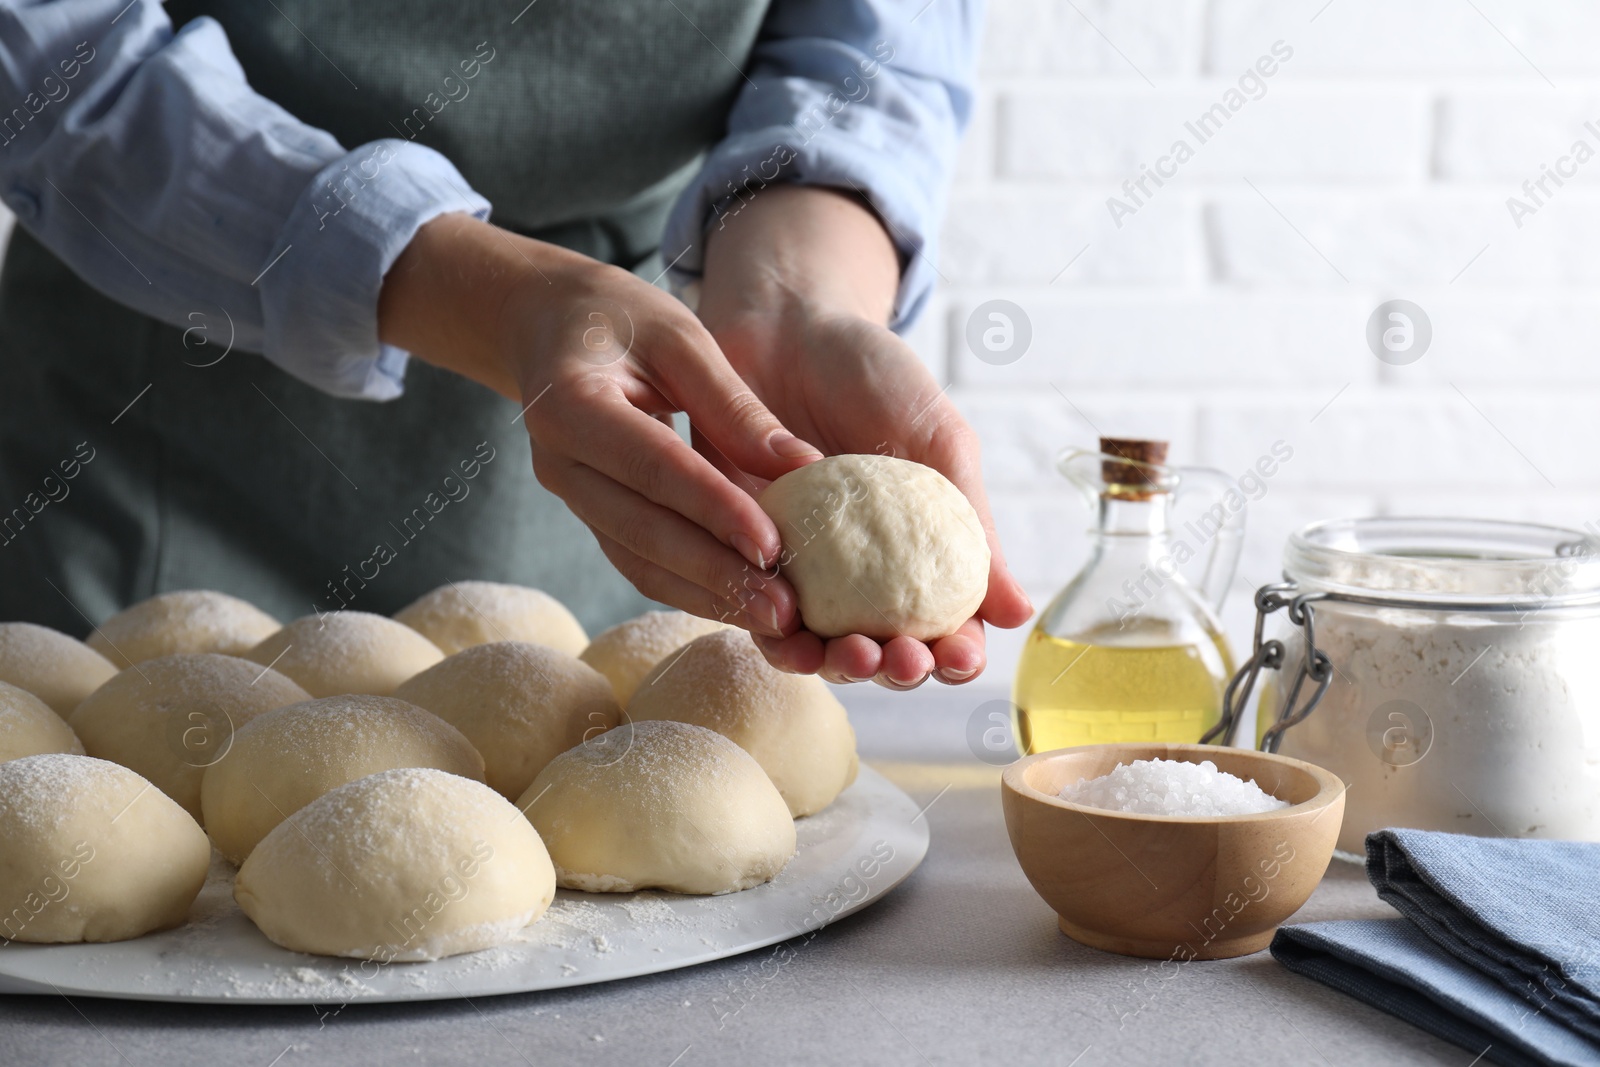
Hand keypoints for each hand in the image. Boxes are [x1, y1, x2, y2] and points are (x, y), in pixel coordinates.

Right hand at [377, 213, 820, 636]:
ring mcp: (569, 497)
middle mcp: (559, 462)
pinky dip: (692, 589)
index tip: (774, 545)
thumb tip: (804, 469)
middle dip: (717, 576)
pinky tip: (744, 606)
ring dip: (709, 597)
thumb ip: (735, 404)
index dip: (713, 509)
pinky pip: (640, 564)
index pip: (653, 467)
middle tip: (786, 612)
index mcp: (570, 402)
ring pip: (640, 563)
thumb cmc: (619, 316)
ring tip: (777, 621)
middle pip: (643, 532)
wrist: (546, 325)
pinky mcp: (592, 517)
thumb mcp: (680, 337)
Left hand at [697, 187, 1032, 687]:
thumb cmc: (871, 372)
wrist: (782, 321)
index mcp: (920, 553)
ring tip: (843, 653)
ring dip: (831, 664)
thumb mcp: (936, 439)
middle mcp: (860, 574)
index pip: (944, 629)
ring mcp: (798, 567)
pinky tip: (781, 623)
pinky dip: (764, 624)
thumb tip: (1016, 614)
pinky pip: (747, 604)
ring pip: (814, 644)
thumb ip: (970, 522)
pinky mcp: (736, 550)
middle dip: (893, 671)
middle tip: (897, 658)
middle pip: (881, 651)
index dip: (953, 657)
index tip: (955, 656)